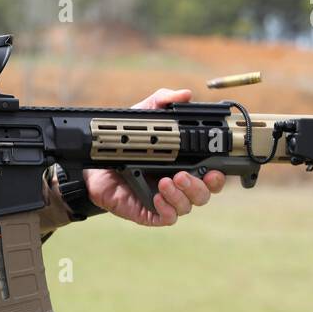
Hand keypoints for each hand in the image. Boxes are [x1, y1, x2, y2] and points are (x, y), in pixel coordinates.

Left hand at [81, 88, 225, 225]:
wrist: (94, 164)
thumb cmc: (123, 142)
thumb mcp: (143, 115)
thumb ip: (162, 101)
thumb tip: (184, 94)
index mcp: (185, 164)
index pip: (212, 174)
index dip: (218, 174)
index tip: (215, 167)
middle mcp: (178, 185)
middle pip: (205, 193)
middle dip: (201, 186)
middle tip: (184, 174)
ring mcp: (165, 200)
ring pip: (188, 206)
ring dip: (182, 195)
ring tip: (167, 181)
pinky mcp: (149, 212)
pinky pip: (168, 217)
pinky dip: (166, 208)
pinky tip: (158, 196)